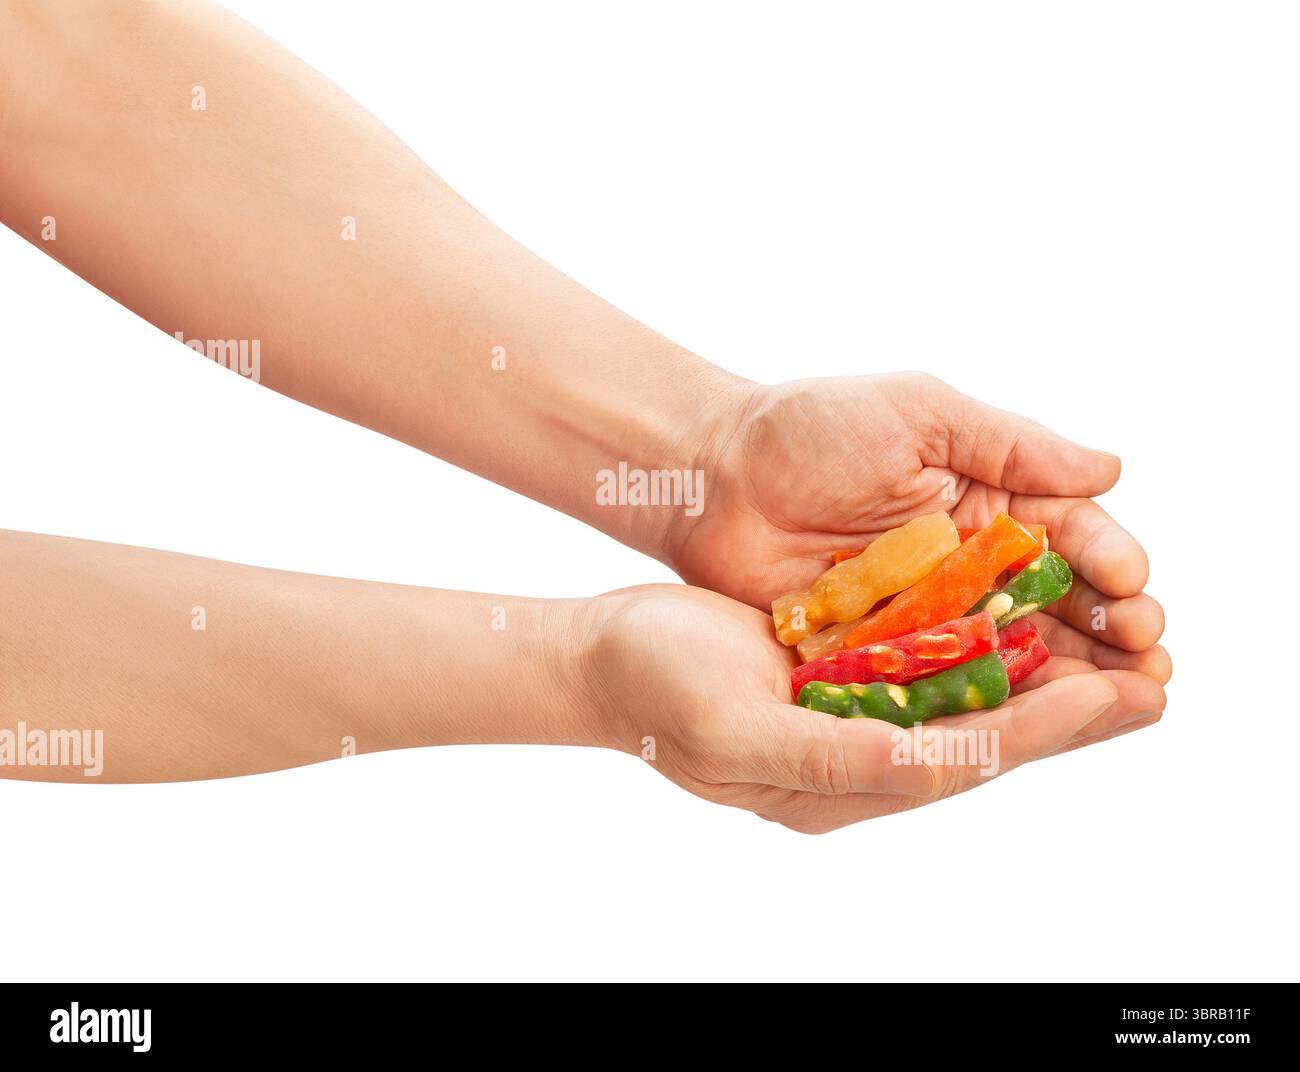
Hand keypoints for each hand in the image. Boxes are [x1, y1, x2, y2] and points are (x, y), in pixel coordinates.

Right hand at [579, 584, 1166, 833]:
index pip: (962, 758)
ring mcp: (850, 711)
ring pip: (966, 697)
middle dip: (1070, 712)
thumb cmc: (653, 692)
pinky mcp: (840, 669)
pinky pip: (928, 660)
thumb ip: (833, 755)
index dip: (1044, 730)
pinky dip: (984, 642)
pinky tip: (1026, 617)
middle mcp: (858, 755)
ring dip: (1041, 676)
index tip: (1117, 699)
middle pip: (984, 734)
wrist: (602, 652)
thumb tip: (933, 764)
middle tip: (1156, 682)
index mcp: (839, 784)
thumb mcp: (733, 728)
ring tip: (1116, 651)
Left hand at [669, 373, 1169, 685]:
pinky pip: (944, 685)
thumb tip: (1112, 469)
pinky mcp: (882, 654)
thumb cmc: (809, 428)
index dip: (1109, 562)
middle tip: (1149, 665)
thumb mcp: (919, 416)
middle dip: (1108, 632)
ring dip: (1067, 679)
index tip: (1133, 588)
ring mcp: (927, 613)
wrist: (710, 476)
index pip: (1070, 535)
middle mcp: (968, 561)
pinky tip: (1028, 724)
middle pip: (1056, 604)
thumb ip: (1011, 445)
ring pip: (1013, 652)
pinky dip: (987, 703)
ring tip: (1118, 704)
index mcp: (987, 497)